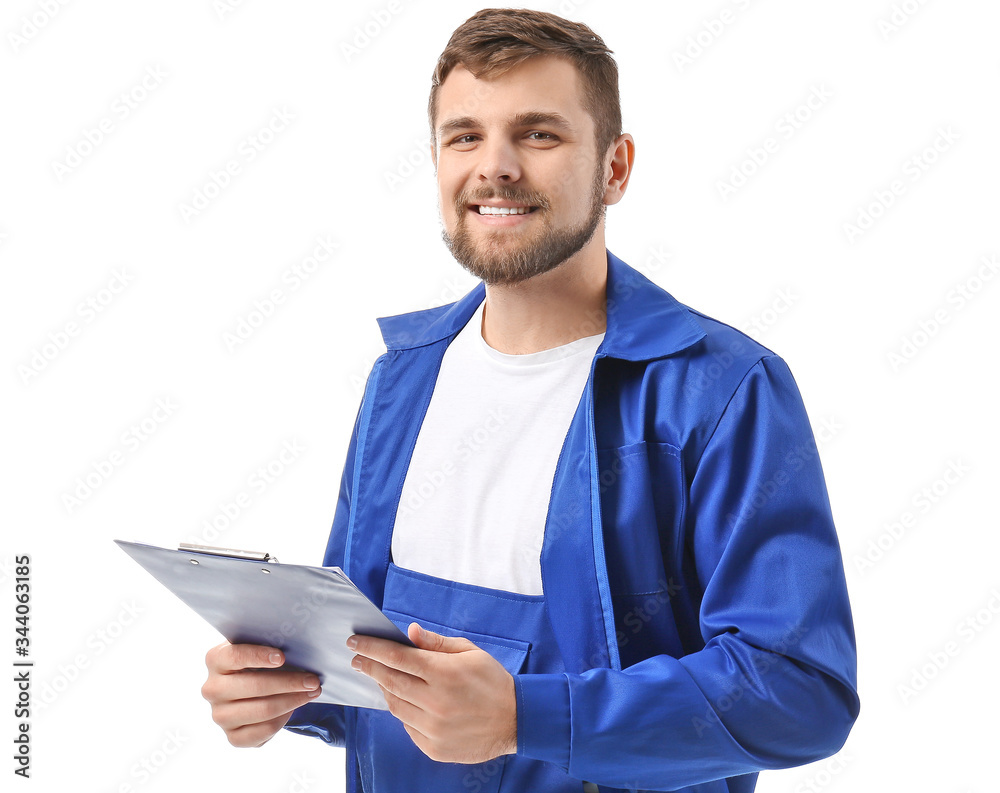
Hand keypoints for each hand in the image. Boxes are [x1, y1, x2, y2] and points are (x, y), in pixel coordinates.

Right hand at [201, 642, 321, 746]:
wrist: (250, 688)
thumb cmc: (259, 661)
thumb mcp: (259, 647)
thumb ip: (270, 643)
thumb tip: (298, 647)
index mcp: (215, 660)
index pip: (235, 656)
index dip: (259, 656)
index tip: (282, 657)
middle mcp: (212, 689)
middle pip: (254, 686)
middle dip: (289, 683)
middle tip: (313, 680)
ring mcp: (220, 715)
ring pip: (262, 710)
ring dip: (292, 701)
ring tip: (312, 692)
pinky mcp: (232, 736)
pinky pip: (263, 731)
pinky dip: (283, 720)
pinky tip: (294, 708)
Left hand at [348, 623, 516, 763]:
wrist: (516, 720)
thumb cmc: (492, 681)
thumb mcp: (470, 652)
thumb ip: (436, 644)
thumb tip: (409, 633)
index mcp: (444, 674)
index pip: (397, 657)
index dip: (373, 647)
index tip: (355, 641)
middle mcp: (436, 702)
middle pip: (390, 681)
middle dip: (369, 667)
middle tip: (357, 659)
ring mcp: (433, 728)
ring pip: (395, 706)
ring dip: (384, 689)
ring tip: (380, 678)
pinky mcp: (434, 748)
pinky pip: (407, 727)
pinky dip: (403, 711)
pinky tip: (404, 700)